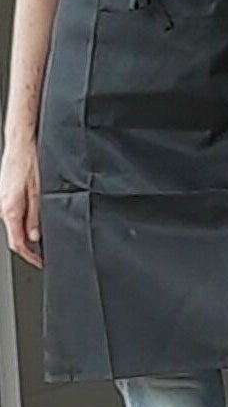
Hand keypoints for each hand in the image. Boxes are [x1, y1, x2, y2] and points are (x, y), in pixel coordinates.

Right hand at [2, 139, 40, 268]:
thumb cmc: (30, 162)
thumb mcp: (40, 192)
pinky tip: (34, 221)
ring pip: (13, 225)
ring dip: (26, 234)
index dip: (30, 256)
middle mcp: (3, 206)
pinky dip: (23, 221)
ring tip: (42, 239)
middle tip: (43, 254)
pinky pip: (13, 214)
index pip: (17, 242)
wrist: (20, 144)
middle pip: (14, 235)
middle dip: (29, 247)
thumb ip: (36, 216)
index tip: (40, 262)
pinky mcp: (5, 194)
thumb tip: (35, 236)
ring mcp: (2, 200)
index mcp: (10, 209)